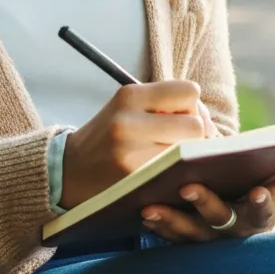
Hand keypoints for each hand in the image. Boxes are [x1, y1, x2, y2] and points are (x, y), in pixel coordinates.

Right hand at [61, 80, 207, 209]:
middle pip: (194, 125)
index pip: (189, 92)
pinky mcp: (132, 181)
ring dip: (187, 157)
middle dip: (196, 136)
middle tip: (183, 144)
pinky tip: (167, 175)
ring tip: (173, 160)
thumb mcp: (127, 108)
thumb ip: (163, 105)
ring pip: (188, 153)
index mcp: (130, 95)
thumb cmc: (108, 137)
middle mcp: (129, 121)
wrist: (67, 170)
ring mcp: (130, 153)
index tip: (185, 119)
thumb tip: (206, 121)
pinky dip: (177, 175)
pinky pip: (174, 175)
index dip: (194, 107)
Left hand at [140, 147, 274, 242]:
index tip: (257, 192)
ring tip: (151, 205)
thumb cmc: (263, 187)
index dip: (262, 203)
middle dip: (204, 205)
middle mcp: (233, 230)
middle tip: (189, 187)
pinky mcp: (184, 236)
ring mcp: (207, 237)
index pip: (263, 211)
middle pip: (219, 221)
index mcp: (260, 214)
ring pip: (188, 233)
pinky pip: (169, 234)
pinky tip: (141, 209)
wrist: (241, 211)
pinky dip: (157, 224)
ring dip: (170, 220)